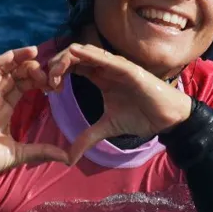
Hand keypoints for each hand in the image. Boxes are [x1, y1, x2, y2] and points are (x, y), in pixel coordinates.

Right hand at [0, 46, 69, 180]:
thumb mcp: (20, 154)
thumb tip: (67, 157)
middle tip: (47, 70)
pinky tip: (13, 55)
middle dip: (31, 68)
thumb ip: (41, 151)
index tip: (54, 83)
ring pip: (1, 68)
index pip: (21, 86)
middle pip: (14, 74)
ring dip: (17, 58)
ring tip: (34, 52)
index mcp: (4, 109)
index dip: (37, 80)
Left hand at [46, 43, 191, 163]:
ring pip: (84, 52)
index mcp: (99, 77)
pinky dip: (87, 54)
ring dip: (65, 59)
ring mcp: (115, 65)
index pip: (72, 66)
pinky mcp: (126, 68)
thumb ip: (86, 139)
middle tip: (45, 82)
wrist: (166, 119)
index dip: (56, 72)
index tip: (46, 88)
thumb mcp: (106, 128)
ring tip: (54, 74)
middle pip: (73, 56)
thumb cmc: (140, 117)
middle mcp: (105, 67)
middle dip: (55, 65)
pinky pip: (103, 57)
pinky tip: (72, 55)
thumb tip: (68, 159)